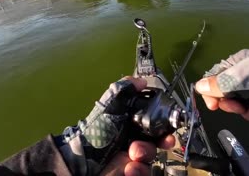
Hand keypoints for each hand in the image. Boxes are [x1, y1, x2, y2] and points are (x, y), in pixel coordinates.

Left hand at [57, 76, 175, 175]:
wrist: (80, 161)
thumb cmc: (94, 132)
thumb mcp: (109, 106)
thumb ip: (124, 90)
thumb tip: (141, 81)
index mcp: (130, 127)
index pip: (154, 129)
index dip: (164, 131)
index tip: (168, 134)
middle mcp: (133, 144)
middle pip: (157, 146)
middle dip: (158, 145)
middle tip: (154, 144)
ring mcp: (131, 161)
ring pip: (152, 161)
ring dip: (145, 157)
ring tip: (132, 157)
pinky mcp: (128, 172)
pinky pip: (143, 172)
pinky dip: (139, 171)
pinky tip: (128, 169)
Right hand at [195, 49, 248, 122]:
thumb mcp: (243, 78)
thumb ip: (220, 84)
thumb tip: (198, 86)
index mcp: (237, 63)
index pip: (214, 77)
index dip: (210, 92)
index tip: (213, 106)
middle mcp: (245, 75)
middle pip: (226, 94)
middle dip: (230, 103)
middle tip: (238, 108)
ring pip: (241, 105)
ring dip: (247, 111)